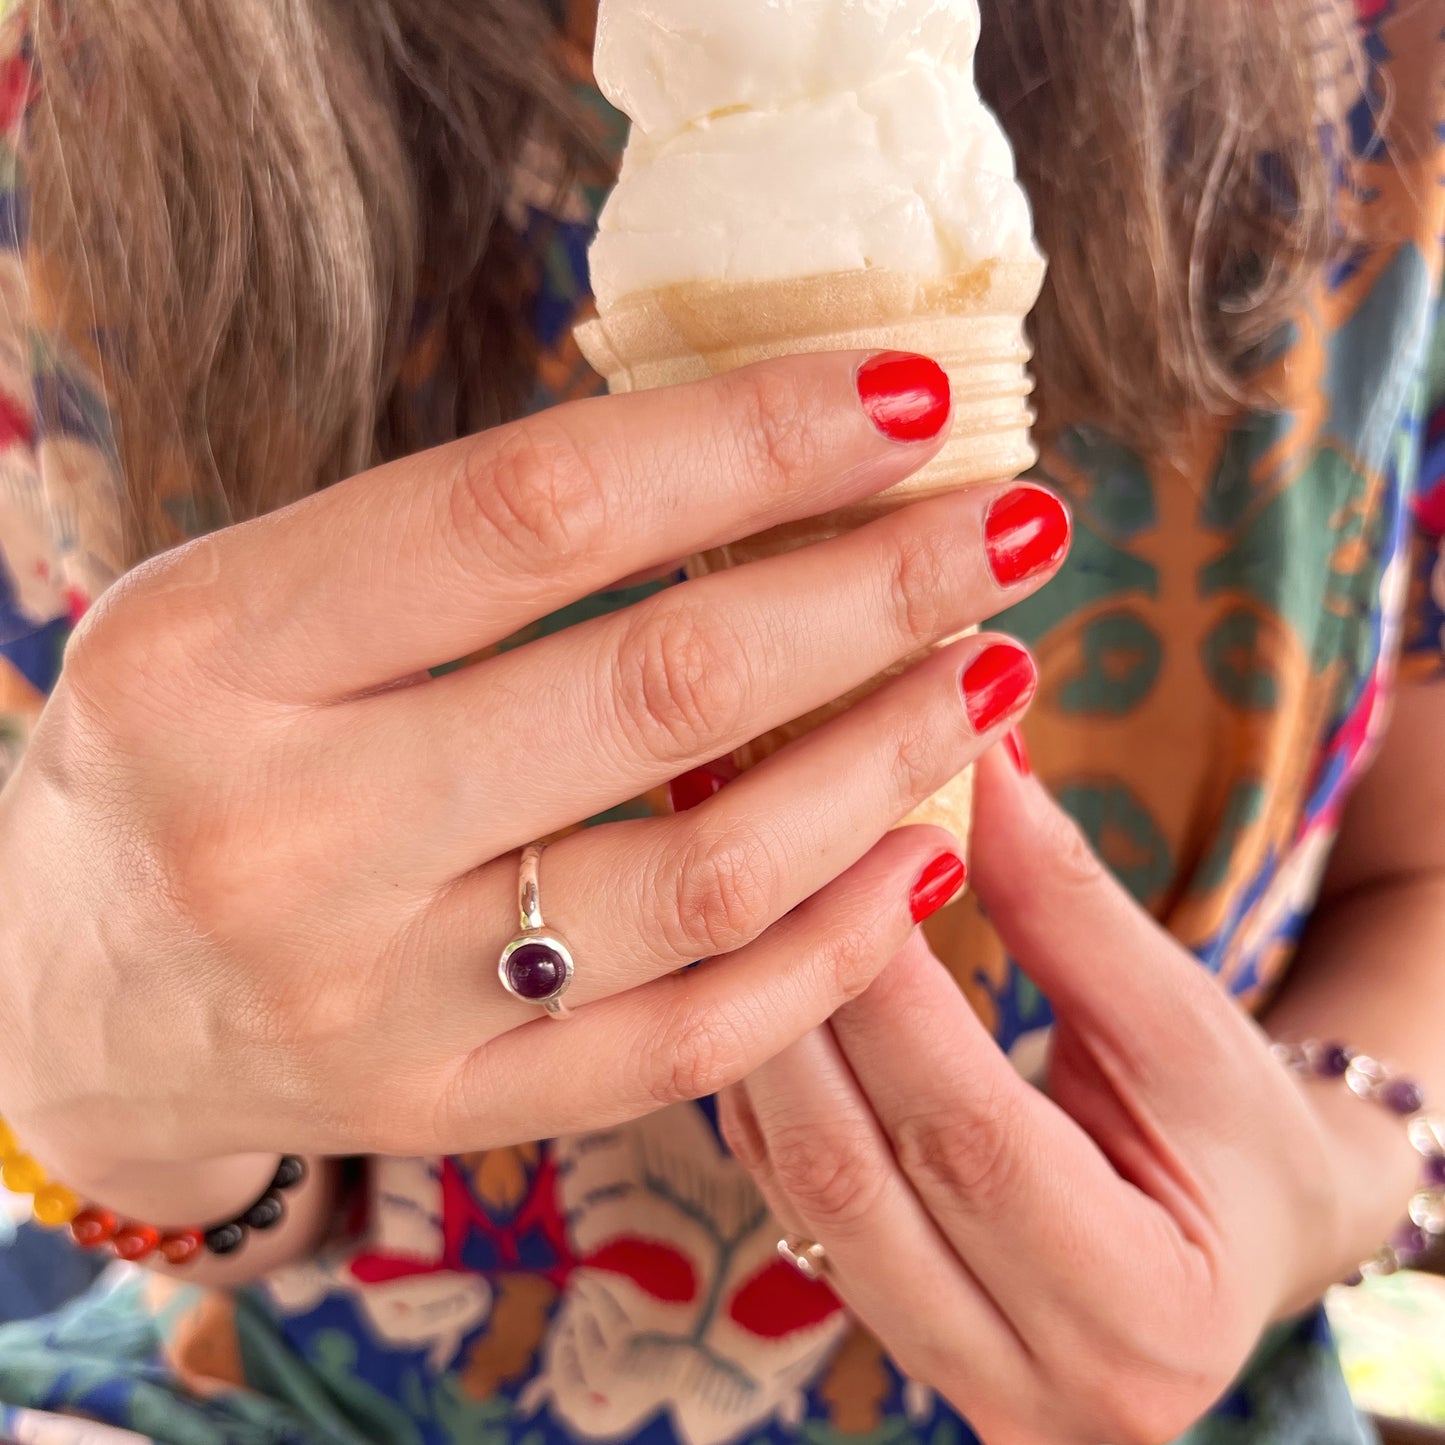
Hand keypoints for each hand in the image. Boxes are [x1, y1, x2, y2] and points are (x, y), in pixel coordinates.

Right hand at [0, 352, 1066, 1222]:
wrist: (70, 998)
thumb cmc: (183, 756)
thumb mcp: (241, 610)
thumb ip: (447, 554)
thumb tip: (741, 466)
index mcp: (215, 657)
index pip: (530, 517)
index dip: (743, 444)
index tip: (903, 399)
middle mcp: (289, 838)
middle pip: (655, 692)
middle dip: (873, 597)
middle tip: (1011, 534)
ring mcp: (382, 1002)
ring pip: (706, 877)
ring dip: (887, 764)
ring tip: (993, 676)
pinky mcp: (458, 1110)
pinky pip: (694, 1039)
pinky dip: (835, 947)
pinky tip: (923, 854)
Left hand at [721, 746, 1357, 1444]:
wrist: (1249, 1234)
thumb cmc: (1237, 1126)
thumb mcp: (1179, 1018)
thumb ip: (1065, 899)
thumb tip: (969, 756)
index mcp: (1144, 1315)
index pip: (971, 1137)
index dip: (891, 989)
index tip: (844, 847)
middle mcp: (1032, 1384)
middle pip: (855, 1174)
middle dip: (796, 999)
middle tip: (759, 853)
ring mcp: (945, 1370)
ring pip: (798, 1196)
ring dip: (754, 1036)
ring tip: (734, 901)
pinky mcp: (883, 1324)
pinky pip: (786, 1201)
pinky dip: (763, 1086)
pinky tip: (744, 982)